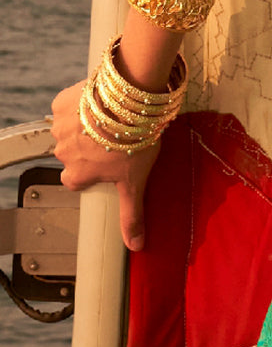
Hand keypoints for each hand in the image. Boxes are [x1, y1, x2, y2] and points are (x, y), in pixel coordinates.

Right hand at [50, 81, 160, 251]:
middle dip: (90, 146)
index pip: (75, 180)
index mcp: (76, 174)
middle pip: (73, 154)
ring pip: (69, 129)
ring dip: (85, 124)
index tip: (106, 164)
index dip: (92, 172)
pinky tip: (98, 103)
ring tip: (109, 119)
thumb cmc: (134, 141)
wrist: (131, 102)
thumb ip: (131, 214)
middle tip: (114, 138)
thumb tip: (135, 244)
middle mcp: (63, 152)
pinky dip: (80, 103)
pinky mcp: (62, 102)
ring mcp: (60, 127)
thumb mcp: (135, 182)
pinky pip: (67, 105)